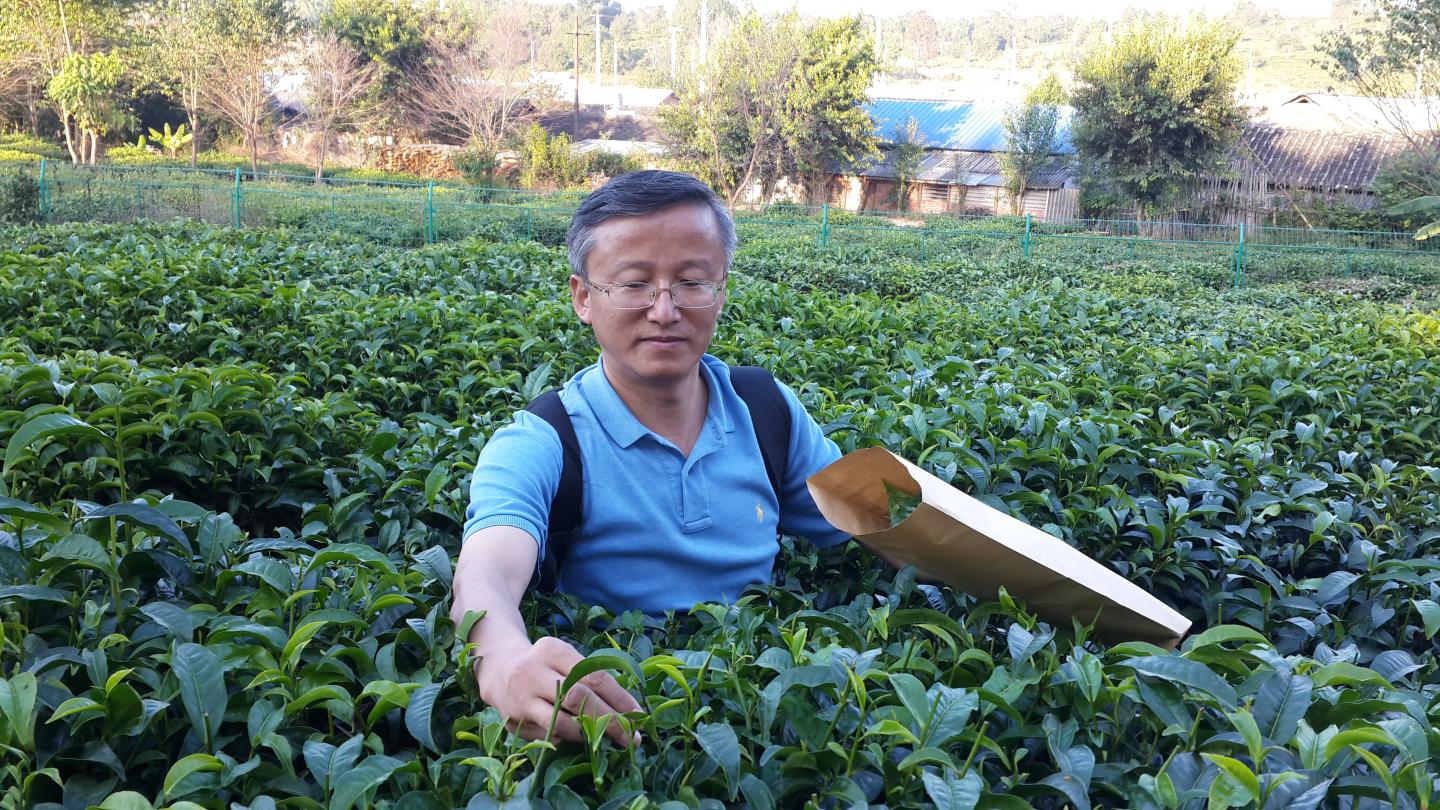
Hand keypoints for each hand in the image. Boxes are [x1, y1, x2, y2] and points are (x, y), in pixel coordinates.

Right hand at [475, 636, 642, 747]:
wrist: (498, 669)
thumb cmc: (545, 665)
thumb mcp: (564, 659)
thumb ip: (590, 678)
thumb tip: (627, 710)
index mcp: (553, 650)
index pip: (594, 676)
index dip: (619, 699)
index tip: (638, 716)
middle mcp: (533, 670)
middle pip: (579, 698)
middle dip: (609, 720)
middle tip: (630, 737)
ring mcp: (520, 696)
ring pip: (562, 721)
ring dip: (588, 734)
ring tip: (604, 740)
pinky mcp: (512, 719)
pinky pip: (547, 735)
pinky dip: (566, 738)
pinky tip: (576, 738)